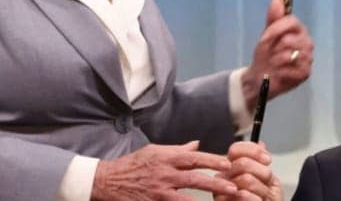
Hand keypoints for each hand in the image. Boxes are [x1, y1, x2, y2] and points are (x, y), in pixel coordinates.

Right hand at [90, 141, 237, 200]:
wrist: (107, 181)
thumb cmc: (132, 164)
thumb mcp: (155, 151)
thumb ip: (178, 150)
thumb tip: (197, 145)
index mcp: (165, 157)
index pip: (193, 158)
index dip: (212, 161)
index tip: (228, 164)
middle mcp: (163, 174)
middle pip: (194, 178)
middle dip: (215, 183)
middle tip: (233, 187)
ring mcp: (158, 191)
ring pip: (186, 198)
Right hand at [214, 142, 282, 200]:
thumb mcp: (268, 180)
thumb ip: (261, 162)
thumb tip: (260, 143)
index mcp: (232, 168)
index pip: (236, 149)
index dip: (254, 151)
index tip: (267, 160)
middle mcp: (224, 178)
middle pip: (242, 163)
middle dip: (262, 172)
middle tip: (267, 182)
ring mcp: (222, 192)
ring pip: (246, 179)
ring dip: (262, 188)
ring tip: (263, 196)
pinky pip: (242, 195)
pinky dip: (254, 199)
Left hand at [242, 0, 313, 111]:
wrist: (261, 76)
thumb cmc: (266, 53)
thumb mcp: (267, 35)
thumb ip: (273, 18)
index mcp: (298, 30)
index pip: (292, 22)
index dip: (276, 29)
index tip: (264, 37)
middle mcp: (307, 42)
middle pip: (289, 39)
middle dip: (274, 47)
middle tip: (270, 53)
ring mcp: (308, 58)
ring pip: (289, 55)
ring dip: (275, 60)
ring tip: (273, 63)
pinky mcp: (305, 73)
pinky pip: (291, 69)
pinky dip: (280, 71)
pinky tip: (278, 72)